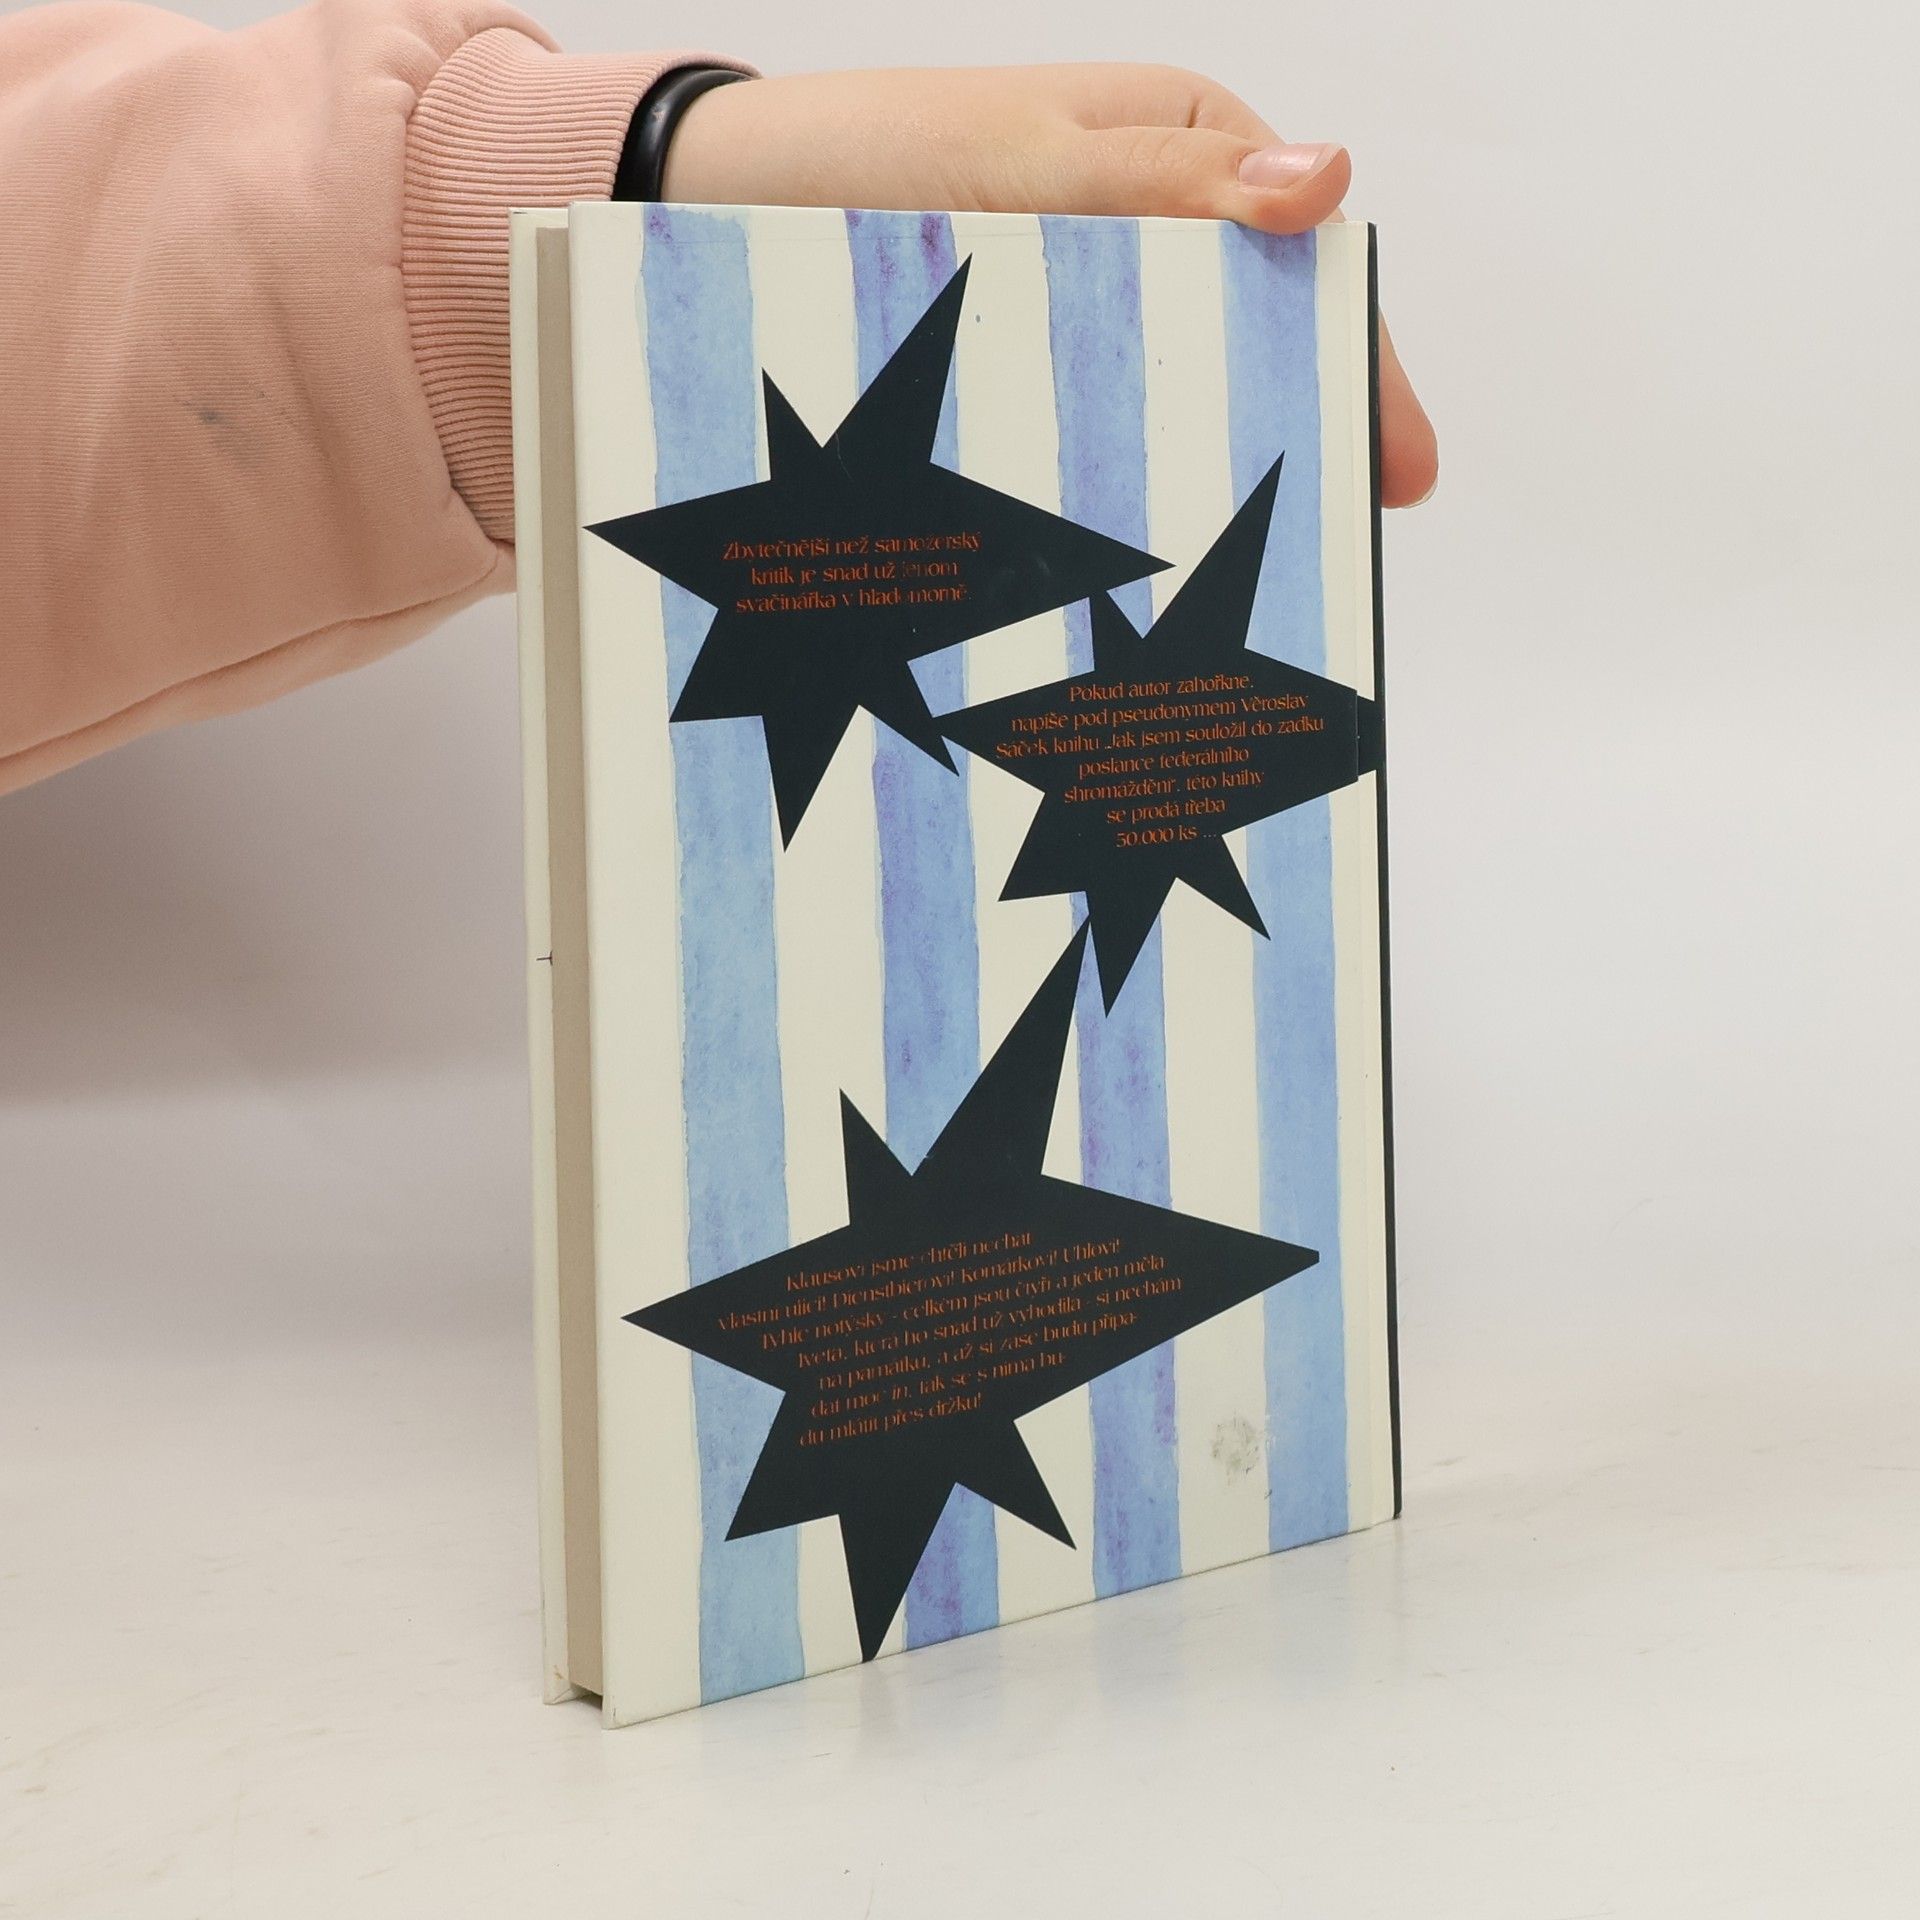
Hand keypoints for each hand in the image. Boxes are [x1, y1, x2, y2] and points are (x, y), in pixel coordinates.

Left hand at [665, 65, 1437, 506]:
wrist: (703, 203)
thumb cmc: (866, 152)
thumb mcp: (1026, 159)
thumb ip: (1165, 182)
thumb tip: (1324, 183)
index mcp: (1182, 150)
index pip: (1305, 262)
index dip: (1361, 363)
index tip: (1399, 470)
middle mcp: (1144, 229)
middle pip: (1250, 341)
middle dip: (1289, 435)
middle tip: (1322, 554)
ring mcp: (1081, 305)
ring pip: (1172, 396)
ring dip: (1201, 472)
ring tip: (1235, 579)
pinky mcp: (1017, 367)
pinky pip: (1089, 430)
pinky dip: (1116, 483)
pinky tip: (1132, 550)